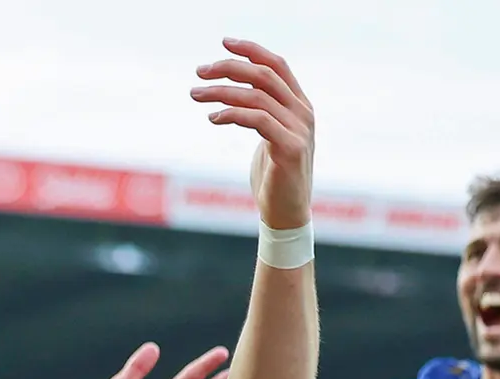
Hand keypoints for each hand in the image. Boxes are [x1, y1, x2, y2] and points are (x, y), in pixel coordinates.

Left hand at [192, 39, 313, 228]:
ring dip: (221, 92)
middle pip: (264, 75)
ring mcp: (300, 130)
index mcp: (300, 105)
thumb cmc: (273, 177)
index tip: (224, 43)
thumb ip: (262, 114)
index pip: (278, 66)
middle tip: (199, 71)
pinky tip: (213, 118)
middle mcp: (303, 112)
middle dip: (229, 68)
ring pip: (257, 96)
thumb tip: (237, 98)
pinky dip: (232, 114)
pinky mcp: (290, 148)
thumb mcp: (269, 137)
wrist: (286, 214)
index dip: (252, 50)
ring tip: (195, 94)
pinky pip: (257, 120)